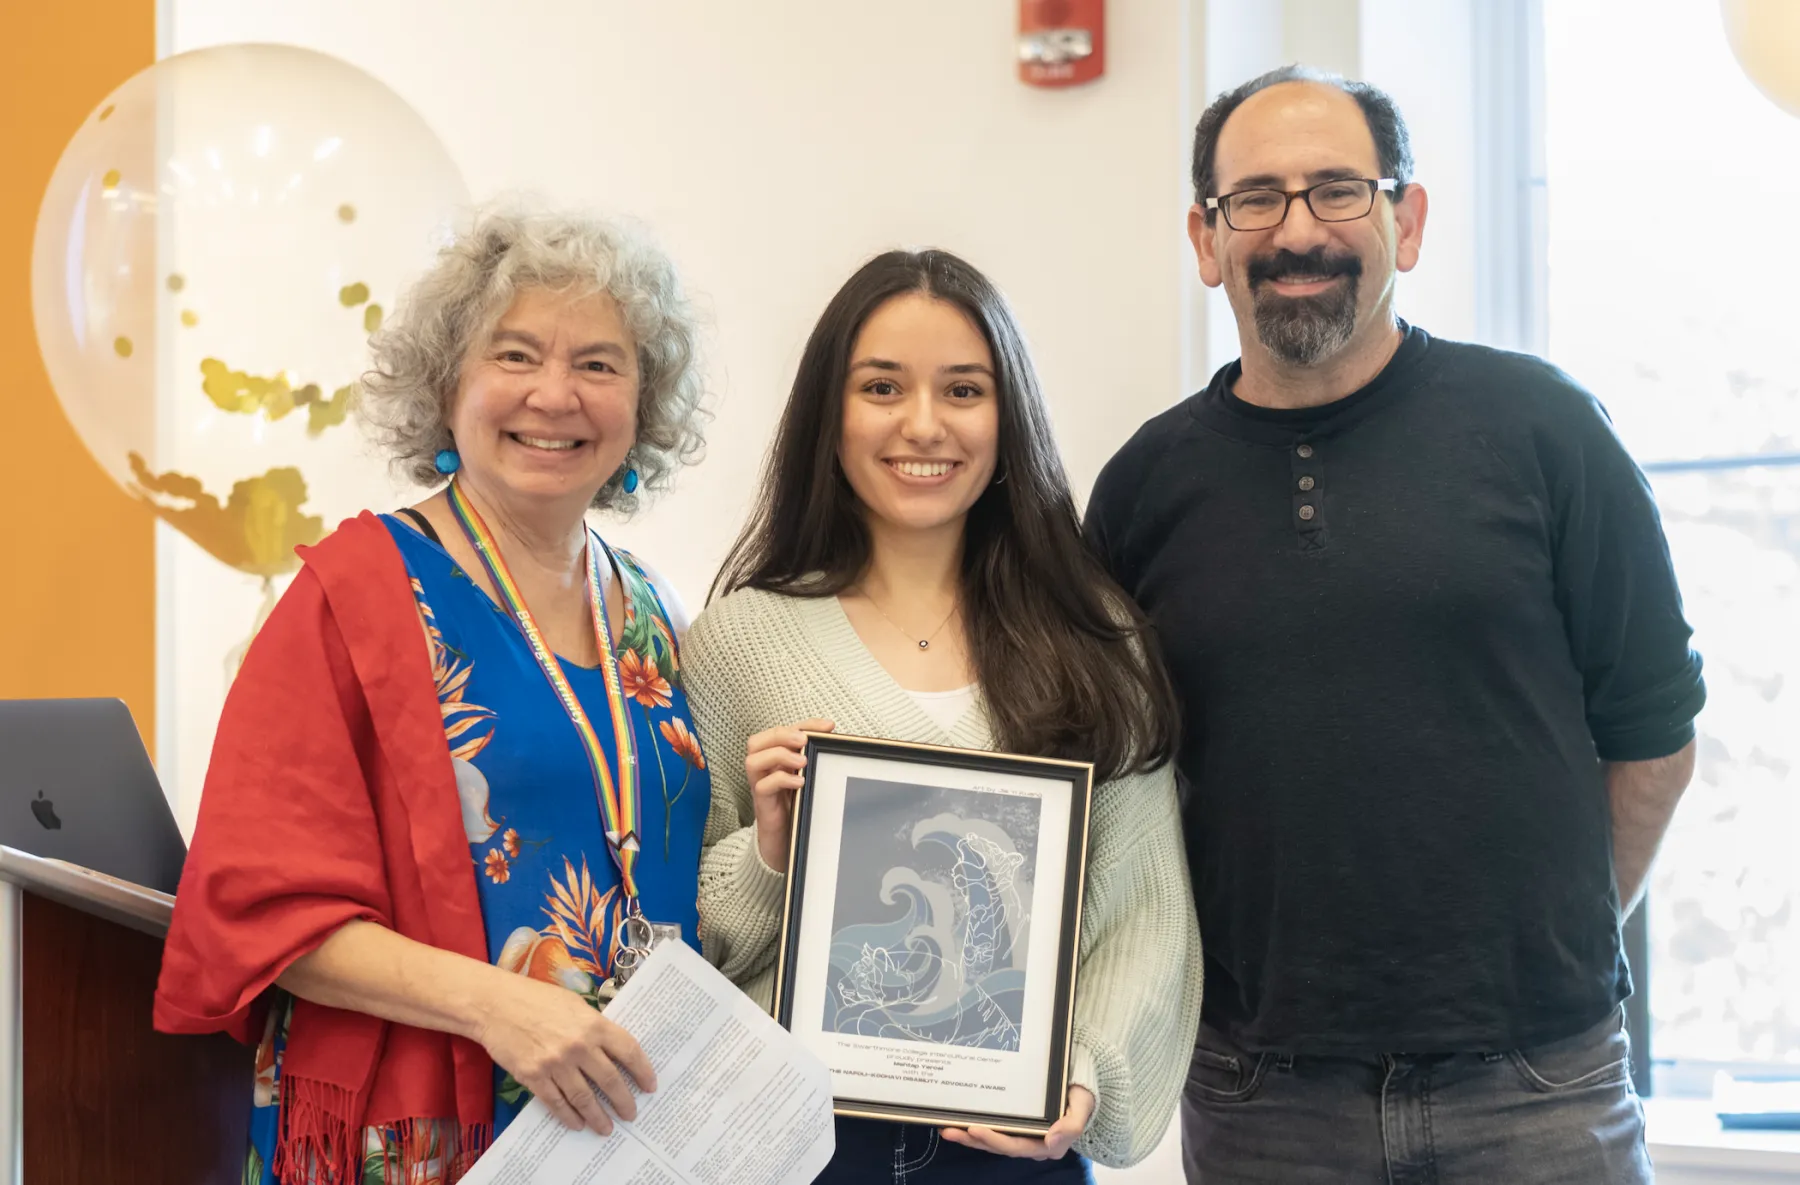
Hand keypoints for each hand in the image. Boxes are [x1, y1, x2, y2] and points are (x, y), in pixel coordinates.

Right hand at [473, 972, 656, 1132]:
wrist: (495, 1005)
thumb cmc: (536, 999)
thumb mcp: (574, 1004)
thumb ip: (594, 1026)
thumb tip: (612, 1047)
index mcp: (593, 1024)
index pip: (628, 1051)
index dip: (643, 1071)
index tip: (650, 1086)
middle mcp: (578, 1047)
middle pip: (610, 1081)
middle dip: (623, 1101)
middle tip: (631, 1114)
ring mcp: (555, 1064)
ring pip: (584, 1098)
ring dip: (598, 1117)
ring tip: (606, 1127)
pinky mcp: (534, 1077)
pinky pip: (556, 1103)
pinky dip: (569, 1116)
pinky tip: (577, 1123)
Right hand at [745, 719, 833, 870]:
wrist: (784, 841)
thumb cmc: (796, 805)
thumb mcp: (806, 778)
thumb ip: (813, 760)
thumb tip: (835, 741)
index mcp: (774, 758)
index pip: (782, 730)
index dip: (804, 724)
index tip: (828, 727)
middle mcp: (763, 769)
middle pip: (757, 741)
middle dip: (782, 734)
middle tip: (804, 740)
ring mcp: (759, 786)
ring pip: (753, 760)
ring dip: (778, 754)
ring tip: (801, 760)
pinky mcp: (762, 804)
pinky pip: (763, 786)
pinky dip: (781, 780)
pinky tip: (800, 782)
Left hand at [940, 1086, 1093, 1158]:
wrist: (1081, 1086)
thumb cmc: (1081, 1096)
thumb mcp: (1081, 1108)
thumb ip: (1071, 1125)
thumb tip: (1053, 1138)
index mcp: (1047, 1144)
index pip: (1016, 1146)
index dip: (995, 1140)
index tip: (976, 1129)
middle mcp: (1032, 1144)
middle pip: (998, 1145)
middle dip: (973, 1139)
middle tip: (951, 1129)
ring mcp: (1022, 1135)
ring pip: (992, 1141)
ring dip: (969, 1137)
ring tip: (947, 1129)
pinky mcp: (1015, 1126)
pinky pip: (993, 1131)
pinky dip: (974, 1129)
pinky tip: (957, 1123)